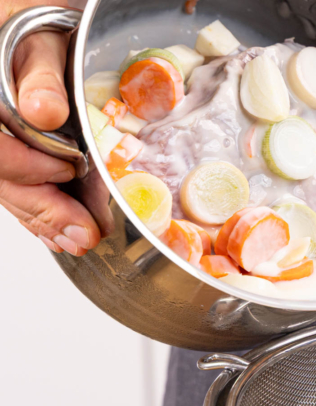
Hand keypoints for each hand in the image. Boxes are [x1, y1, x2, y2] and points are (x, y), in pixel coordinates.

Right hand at [0, 0, 102, 255]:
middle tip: (83, 235)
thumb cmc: (38, 30)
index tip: (68, 167)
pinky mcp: (10, 155)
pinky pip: (15, 190)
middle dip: (44, 210)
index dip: (27, 166)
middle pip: (1, 181)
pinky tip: (59, 233)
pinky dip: (38, 214)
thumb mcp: (42, 42)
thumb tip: (43, 111)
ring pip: (9, 192)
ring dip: (44, 220)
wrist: (36, 31)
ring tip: (79, 240)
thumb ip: (42, 76)